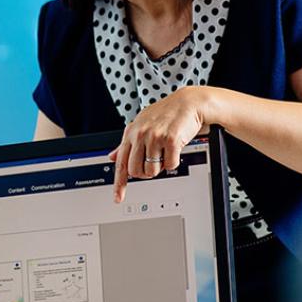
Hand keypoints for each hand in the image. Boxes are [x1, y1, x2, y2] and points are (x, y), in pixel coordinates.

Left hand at [110, 87, 209, 202]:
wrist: (189, 103)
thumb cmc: (166, 114)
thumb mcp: (141, 125)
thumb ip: (127, 143)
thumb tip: (112, 157)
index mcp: (131, 133)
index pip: (121, 163)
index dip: (119, 184)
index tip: (117, 198)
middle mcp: (140, 135)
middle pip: (136, 171)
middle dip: (146, 173)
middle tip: (154, 163)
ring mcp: (155, 137)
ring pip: (152, 171)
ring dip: (160, 167)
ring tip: (165, 151)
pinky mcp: (171, 140)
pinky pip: (170, 166)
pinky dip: (174, 161)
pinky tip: (175, 148)